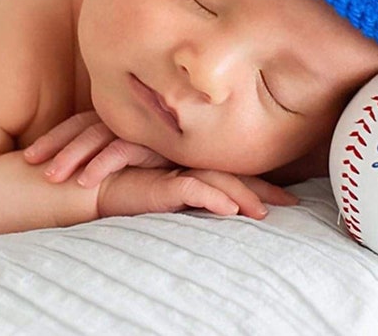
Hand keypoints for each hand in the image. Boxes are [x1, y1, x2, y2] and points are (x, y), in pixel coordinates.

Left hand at [23, 110, 172, 187]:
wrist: (221, 145)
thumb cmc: (182, 150)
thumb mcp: (148, 146)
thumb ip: (123, 147)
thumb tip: (87, 165)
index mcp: (124, 115)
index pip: (81, 122)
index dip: (55, 137)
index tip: (30, 156)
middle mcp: (131, 116)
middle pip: (84, 126)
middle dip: (54, 144)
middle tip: (29, 162)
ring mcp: (144, 126)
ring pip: (98, 136)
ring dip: (72, 155)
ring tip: (50, 177)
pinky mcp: (158, 140)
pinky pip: (123, 150)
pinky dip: (102, 164)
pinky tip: (85, 181)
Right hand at [97, 167, 299, 219]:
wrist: (85, 184)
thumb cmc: (119, 187)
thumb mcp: (159, 191)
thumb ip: (185, 194)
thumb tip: (218, 210)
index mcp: (189, 166)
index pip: (230, 174)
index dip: (258, 186)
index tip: (286, 200)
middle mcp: (186, 165)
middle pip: (233, 175)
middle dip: (263, 190)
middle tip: (292, 203)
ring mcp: (173, 169)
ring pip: (217, 180)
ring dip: (243, 197)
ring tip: (266, 213)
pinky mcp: (157, 180)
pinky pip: (191, 188)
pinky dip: (212, 198)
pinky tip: (229, 210)